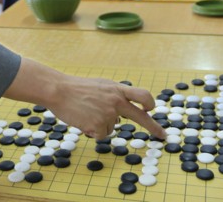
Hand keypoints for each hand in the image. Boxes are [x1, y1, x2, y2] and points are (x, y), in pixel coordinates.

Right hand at [50, 75, 165, 139]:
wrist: (59, 90)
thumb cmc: (76, 88)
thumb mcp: (100, 86)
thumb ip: (113, 95)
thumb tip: (122, 112)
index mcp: (117, 89)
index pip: (142, 95)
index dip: (149, 103)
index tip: (151, 110)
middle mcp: (116, 101)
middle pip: (141, 116)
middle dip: (154, 127)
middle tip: (163, 136)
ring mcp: (109, 114)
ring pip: (111, 127)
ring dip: (100, 124)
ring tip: (86, 112)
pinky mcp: (99, 126)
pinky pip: (101, 135)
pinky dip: (92, 131)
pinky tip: (83, 120)